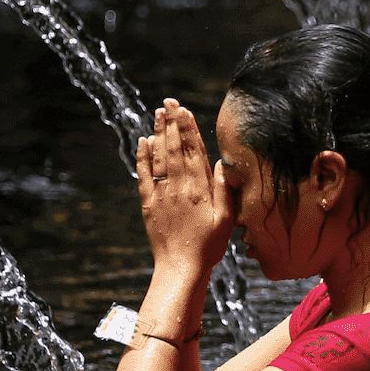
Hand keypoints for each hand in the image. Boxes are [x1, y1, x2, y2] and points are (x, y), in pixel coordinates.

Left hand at [137, 99, 234, 278]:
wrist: (181, 268)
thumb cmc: (208, 246)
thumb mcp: (225, 219)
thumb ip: (225, 189)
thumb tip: (223, 163)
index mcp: (199, 189)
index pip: (194, 151)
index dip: (189, 129)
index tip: (185, 110)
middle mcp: (179, 187)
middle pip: (175, 148)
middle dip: (172, 123)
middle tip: (168, 102)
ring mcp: (162, 194)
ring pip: (159, 157)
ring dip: (159, 134)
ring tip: (158, 114)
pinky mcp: (149, 204)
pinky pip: (144, 175)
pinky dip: (143, 157)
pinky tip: (144, 142)